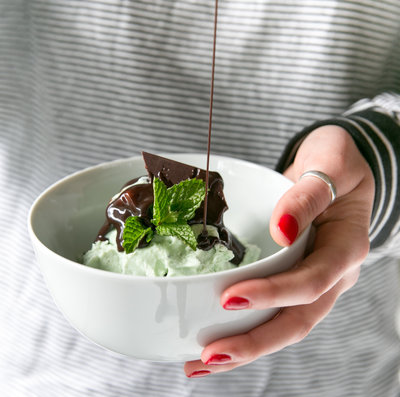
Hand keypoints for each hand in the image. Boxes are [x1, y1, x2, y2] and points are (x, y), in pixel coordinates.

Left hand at [184, 125, 374, 376]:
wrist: (332, 168)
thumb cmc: (335, 161)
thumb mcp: (331, 161)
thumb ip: (309, 195)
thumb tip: (282, 231)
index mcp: (345, 247)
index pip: (312, 281)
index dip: (274, 294)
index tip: (230, 297)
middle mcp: (332, 273)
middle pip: (297, 320)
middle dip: (254, 341)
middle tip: (210, 353)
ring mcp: (312, 280)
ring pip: (283, 324)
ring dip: (245, 347)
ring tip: (202, 362)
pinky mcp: (292, 277)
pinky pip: (272, 309)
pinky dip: (245, 328)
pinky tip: (214, 341)